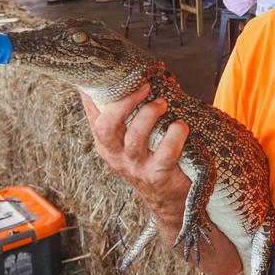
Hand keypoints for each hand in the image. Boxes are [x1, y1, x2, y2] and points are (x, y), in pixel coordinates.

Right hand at [80, 85, 190, 223]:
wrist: (169, 199)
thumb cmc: (152, 159)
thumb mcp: (132, 140)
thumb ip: (127, 114)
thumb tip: (130, 76)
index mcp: (108, 144)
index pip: (95, 117)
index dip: (94, 96)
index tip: (106, 74)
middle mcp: (118, 156)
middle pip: (106, 128)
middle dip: (123, 104)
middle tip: (144, 88)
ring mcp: (137, 167)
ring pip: (134, 139)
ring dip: (149, 116)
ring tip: (163, 103)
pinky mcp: (159, 175)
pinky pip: (165, 154)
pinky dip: (174, 137)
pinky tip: (180, 126)